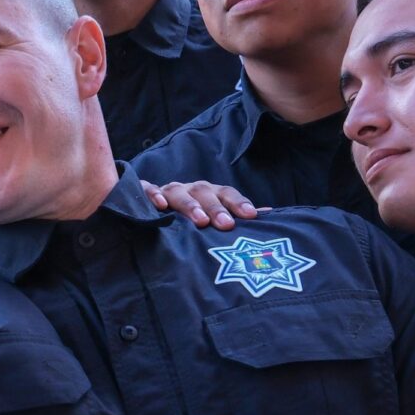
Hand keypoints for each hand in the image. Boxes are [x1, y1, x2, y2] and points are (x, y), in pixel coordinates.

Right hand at [141, 180, 262, 229]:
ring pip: (179, 192)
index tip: (251, 216)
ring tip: (199, 221)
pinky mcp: (144, 194)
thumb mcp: (214, 218)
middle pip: (204, 193)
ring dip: (190, 205)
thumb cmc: (192, 219)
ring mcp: (168, 191)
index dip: (238, 203)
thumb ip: (236, 216)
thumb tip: (270, 214)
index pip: (226, 193)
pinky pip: (147, 190)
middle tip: (226, 224)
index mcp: (209, 194)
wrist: (154, 211)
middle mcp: (190, 190)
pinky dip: (153, 195)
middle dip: (215, 208)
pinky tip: (160, 205)